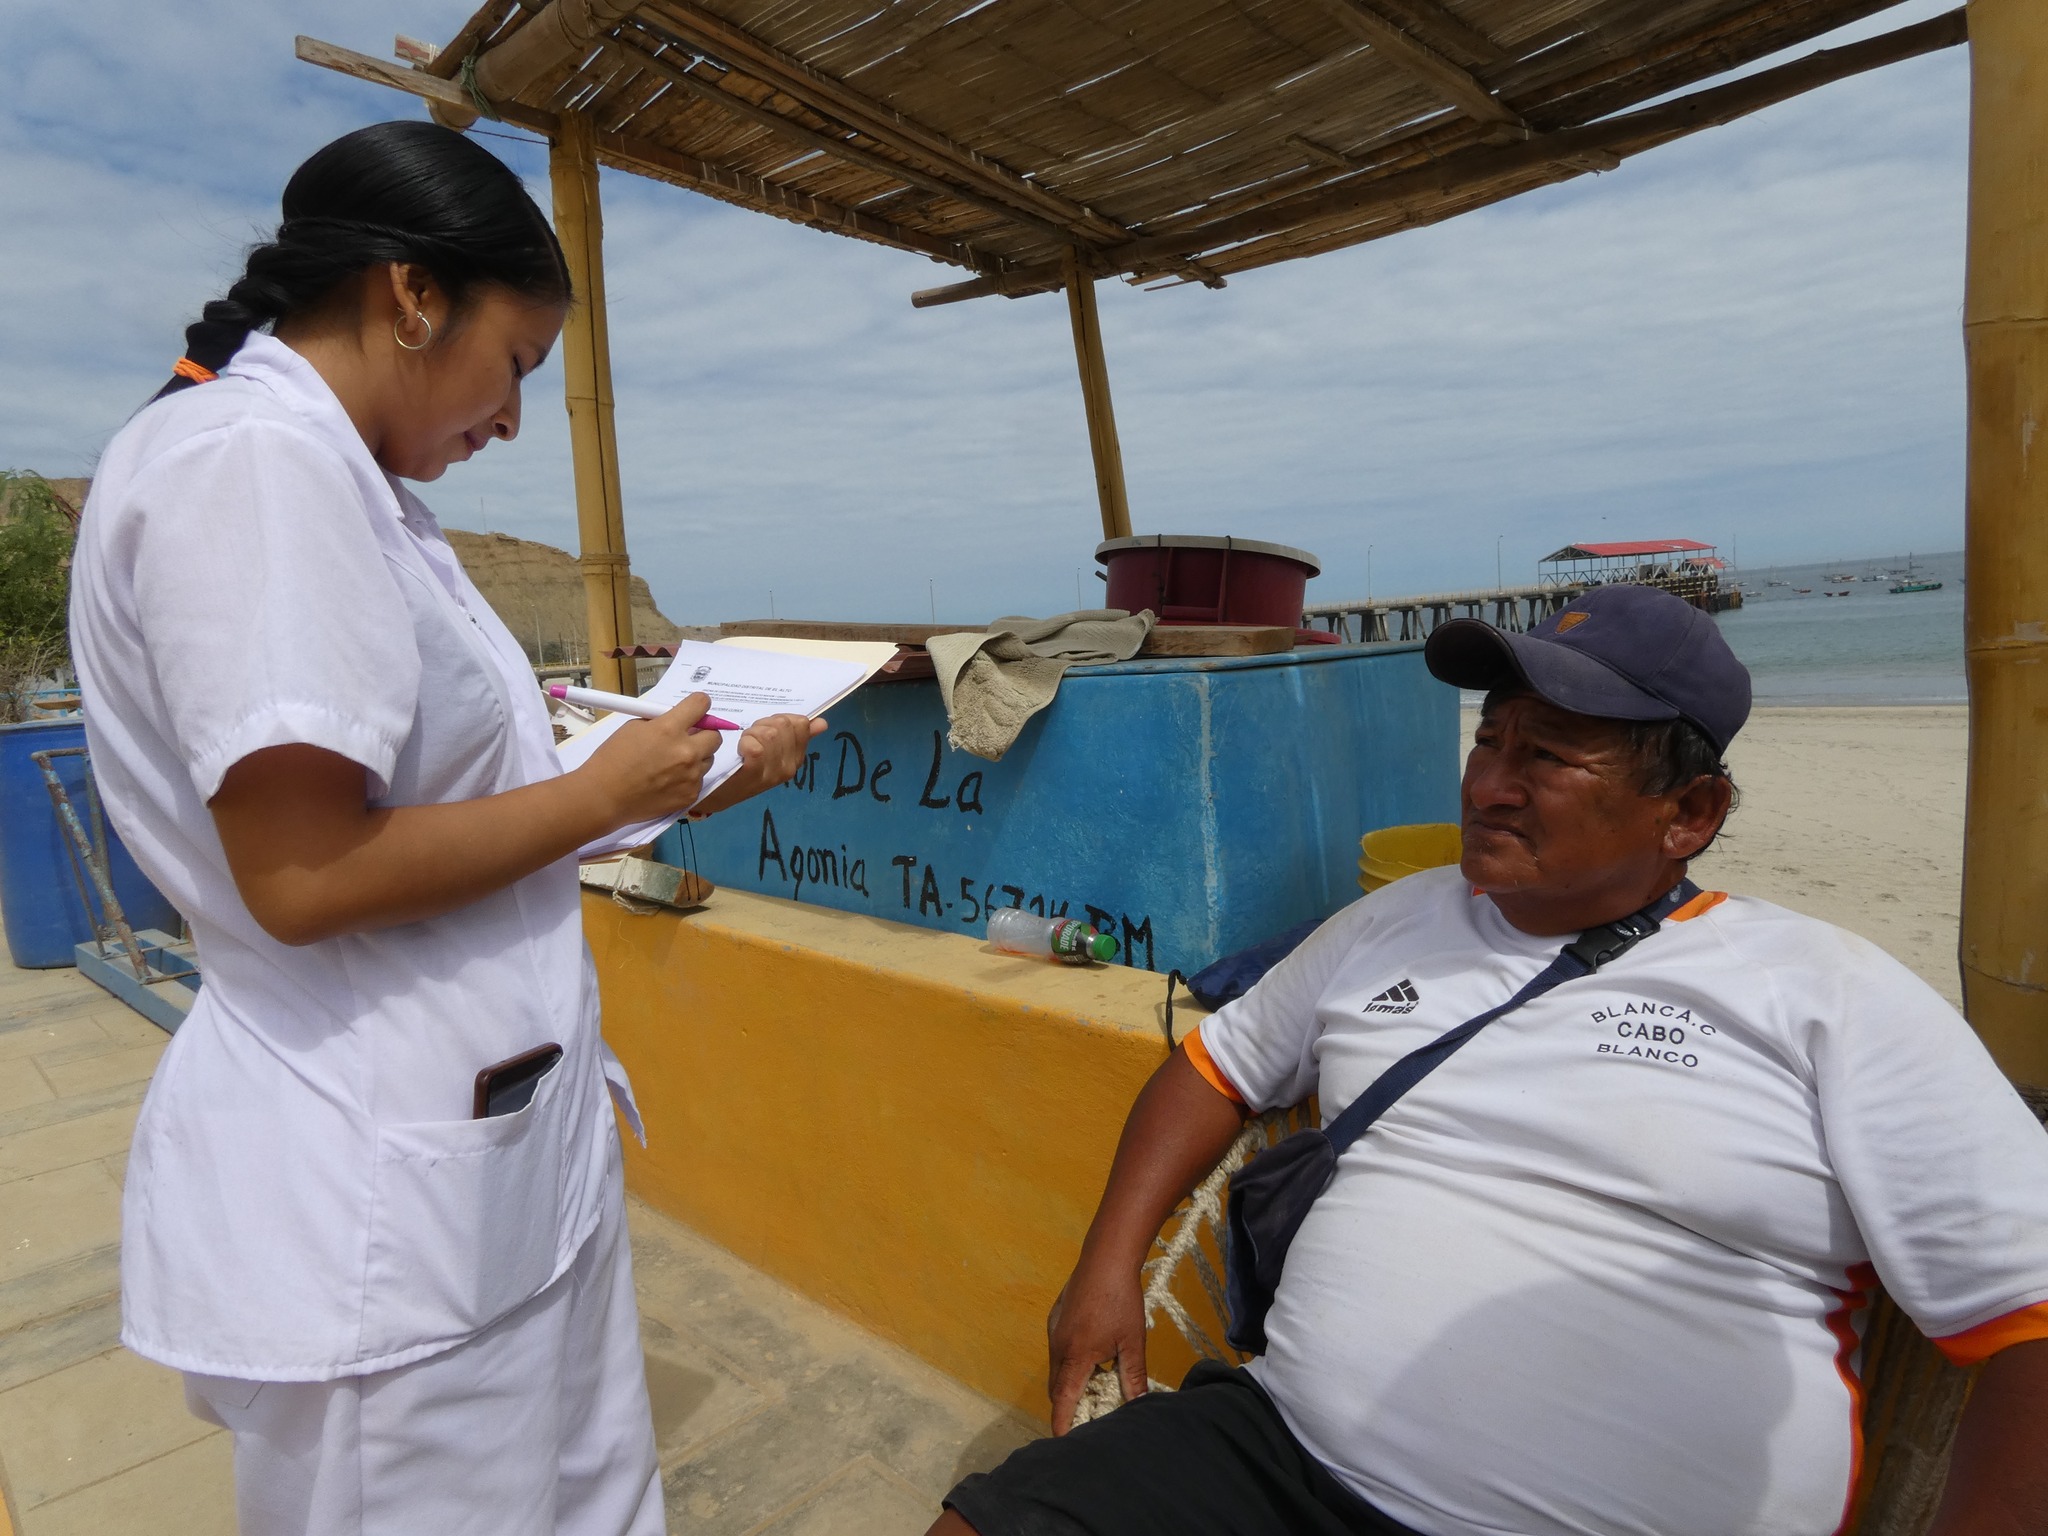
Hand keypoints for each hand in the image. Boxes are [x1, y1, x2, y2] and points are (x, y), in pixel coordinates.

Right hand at [576, 692, 724, 826]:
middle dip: (704, 734)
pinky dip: (688, 778)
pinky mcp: (691, 795)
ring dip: (697, 757)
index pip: (701, 704)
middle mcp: (687, 751)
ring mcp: (691, 776)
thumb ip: (663, 722)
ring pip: (709, 759)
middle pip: (715, 736)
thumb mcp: (634, 727)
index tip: (696, 708)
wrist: (604, 796)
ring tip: (673, 764)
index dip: (699, 704)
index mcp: (669, 729)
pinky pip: (698, 780)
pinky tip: (668, 782)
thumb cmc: (613, 758)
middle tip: (688, 738)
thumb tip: (682, 720)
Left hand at [690, 713, 827, 816]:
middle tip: (752, 736)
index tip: (766, 729)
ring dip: (752, 733)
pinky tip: (739, 751)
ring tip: (744, 744)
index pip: (800, 723)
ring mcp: (773, 772)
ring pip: (770, 734)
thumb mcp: (773, 750)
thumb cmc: (743, 767)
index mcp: (796, 758)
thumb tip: (821, 723)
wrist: (716, 794)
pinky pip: (757, 748)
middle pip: (784, 725)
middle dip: (765, 724)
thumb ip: (798, 736)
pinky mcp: (754, 774)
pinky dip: (745, 743)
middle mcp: (789, 767)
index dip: (780, 719)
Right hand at [1046, 1248, 1148, 1434]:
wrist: (1106, 1258)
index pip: (1063, 1401)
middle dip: (1069, 1405)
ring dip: (1072, 1381)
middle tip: (1090, 1414)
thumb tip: (1138, 1405)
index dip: (1062, 1423)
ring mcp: (1054, 1330)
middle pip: (1058, 1387)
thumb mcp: (1132, 1341)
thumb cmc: (1121, 1299)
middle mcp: (1058, 1346)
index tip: (1062, 1442)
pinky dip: (1071, 1362)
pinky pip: (1059, 1350)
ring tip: (1097, 1384)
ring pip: (1058, 1368)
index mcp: (1075, 1356)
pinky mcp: (1056, 1317)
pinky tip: (1093, 1354)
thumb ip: (1132, 1376)